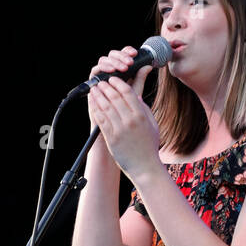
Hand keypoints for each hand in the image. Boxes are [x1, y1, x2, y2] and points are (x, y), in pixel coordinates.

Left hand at [86, 47, 160, 181]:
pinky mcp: (111, 138)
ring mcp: (119, 130)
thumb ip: (144, 109)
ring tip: (94, 89)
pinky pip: (101, 121)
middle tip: (100, 82)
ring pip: (105, 108)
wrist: (144, 166)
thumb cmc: (149, 145)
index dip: (118, 83)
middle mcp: (130, 121)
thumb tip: (135, 96)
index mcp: (141, 116)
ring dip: (98, 96)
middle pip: (114, 98)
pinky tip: (92, 104)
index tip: (113, 79)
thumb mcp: (152, 124)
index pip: (127, 93)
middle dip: (105, 87)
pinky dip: (95, 110)